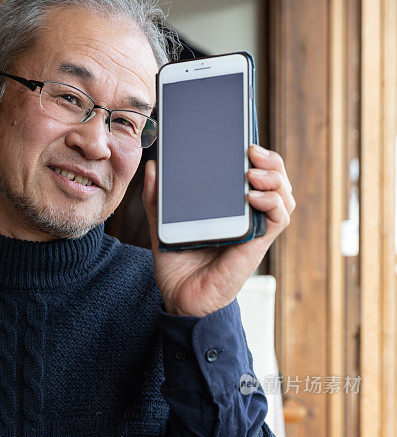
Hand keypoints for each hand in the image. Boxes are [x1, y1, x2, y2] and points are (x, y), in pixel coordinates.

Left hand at [142, 145, 294, 316]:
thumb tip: (152, 167)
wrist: (180, 298)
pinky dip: (273, 203)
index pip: (253, 171)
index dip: (256, 153)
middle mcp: (247, 214)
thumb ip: (157, 198)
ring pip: (284, 194)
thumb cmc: (177, 263)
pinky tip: (253, 196)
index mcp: (229, 205)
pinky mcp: (257, 244)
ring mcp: (254, 228)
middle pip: (275, 177)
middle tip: (251, 149)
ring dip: (276, 177)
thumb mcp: (162, 225)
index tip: (243, 138)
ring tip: (253, 171)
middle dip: (270, 159)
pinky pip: (279, 218)